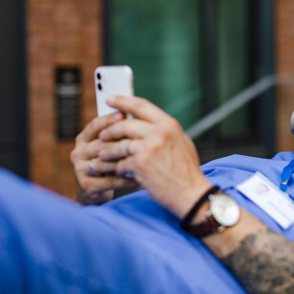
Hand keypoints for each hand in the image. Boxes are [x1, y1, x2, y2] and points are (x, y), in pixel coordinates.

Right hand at [70, 112, 138, 204]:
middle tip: (140, 140)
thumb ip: (115, 134)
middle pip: (100, 144)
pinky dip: (125, 180)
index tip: (124, 115)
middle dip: (120, 142)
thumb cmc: (107, 164)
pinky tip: (138, 178)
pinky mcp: (86, 186)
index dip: (108, 120)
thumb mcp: (108, 147)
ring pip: (105, 163)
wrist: (95, 191)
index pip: (94, 125)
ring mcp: (80, 169)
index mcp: (82, 139)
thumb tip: (134, 116)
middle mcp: (78, 152)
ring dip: (124, 161)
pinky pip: (109, 181)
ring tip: (142, 160)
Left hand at [97, 96, 211, 217]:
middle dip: (110, 130)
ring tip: (102, 156)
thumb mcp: (182, 142)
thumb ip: (164, 130)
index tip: (110, 99)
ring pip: (119, 145)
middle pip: (124, 124)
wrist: (192, 194)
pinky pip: (120, 163)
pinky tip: (118, 171)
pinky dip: (117, 168)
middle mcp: (159, 133)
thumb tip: (145, 122)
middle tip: (102, 135)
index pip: (141, 105)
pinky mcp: (140, 164)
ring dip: (108, 151)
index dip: (123, 101)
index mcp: (169, 125)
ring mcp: (148, 148)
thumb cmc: (187, 171)